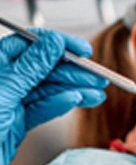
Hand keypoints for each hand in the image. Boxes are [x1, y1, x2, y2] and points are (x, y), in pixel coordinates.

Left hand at [0, 28, 107, 164]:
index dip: (60, 46)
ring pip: (49, 89)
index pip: (32, 45)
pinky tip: (76, 100)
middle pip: (45, 68)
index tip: (83, 50)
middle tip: (97, 76)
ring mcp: (12, 101)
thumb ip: (33, 66)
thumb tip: (53, 44)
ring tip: (96, 93)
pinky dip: (61, 104)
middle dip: (74, 72)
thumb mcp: (6, 89)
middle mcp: (4, 80)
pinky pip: (44, 108)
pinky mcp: (19, 121)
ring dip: (75, 90)